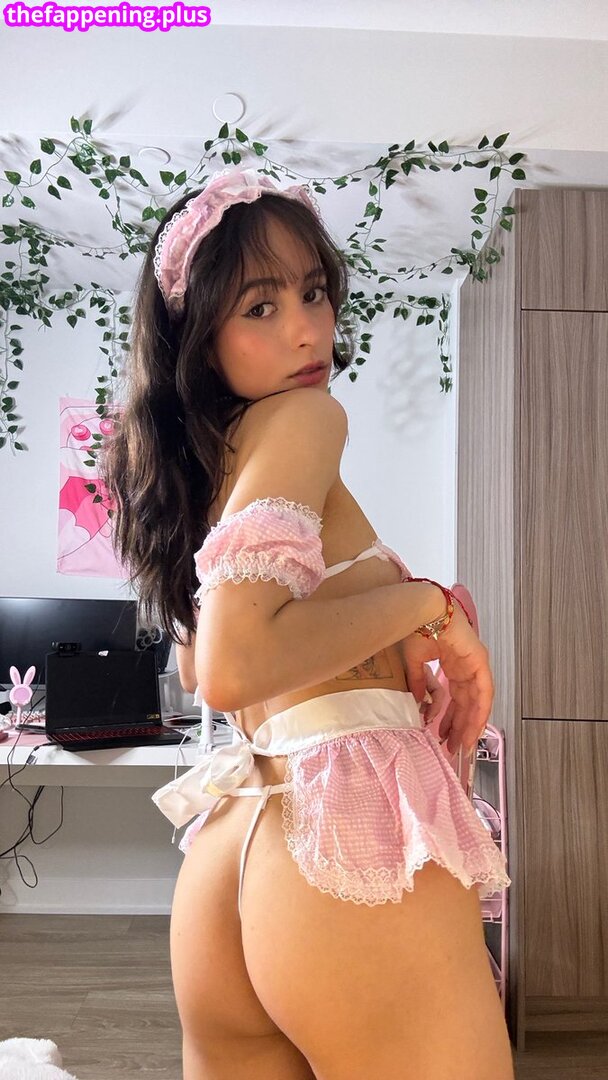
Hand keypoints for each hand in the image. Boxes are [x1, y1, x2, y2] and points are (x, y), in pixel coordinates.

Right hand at [401, 599, 493, 755]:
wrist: (423, 611)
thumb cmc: (417, 628)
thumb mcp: (415, 663)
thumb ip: (419, 684)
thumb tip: (419, 702)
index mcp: (453, 665)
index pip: (455, 698)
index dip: (450, 718)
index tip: (443, 735)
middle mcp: (466, 667)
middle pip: (466, 704)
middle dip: (458, 727)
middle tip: (453, 746)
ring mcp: (475, 665)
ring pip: (477, 702)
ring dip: (470, 724)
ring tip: (463, 744)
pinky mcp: (480, 662)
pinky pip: (485, 692)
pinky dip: (481, 710)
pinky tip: (475, 726)